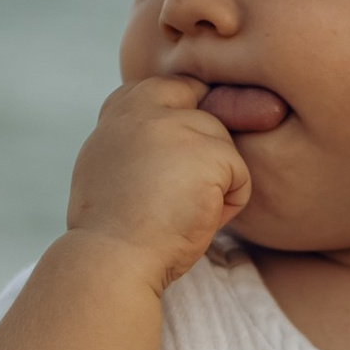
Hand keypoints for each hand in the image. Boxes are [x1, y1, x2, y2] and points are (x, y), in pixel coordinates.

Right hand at [62, 73, 254, 295]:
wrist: (112, 261)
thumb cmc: (112, 229)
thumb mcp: (108, 166)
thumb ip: (134, 137)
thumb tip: (163, 130)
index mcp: (121, 111)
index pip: (173, 88)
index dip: (189, 119)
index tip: (180, 159)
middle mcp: (147, 108)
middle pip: (207, 116)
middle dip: (207, 155)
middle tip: (179, 196)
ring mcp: (178, 126)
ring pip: (224, 147)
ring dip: (214, 184)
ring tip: (178, 212)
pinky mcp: (209, 153)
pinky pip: (240, 175)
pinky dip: (228, 205)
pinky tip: (196, 220)